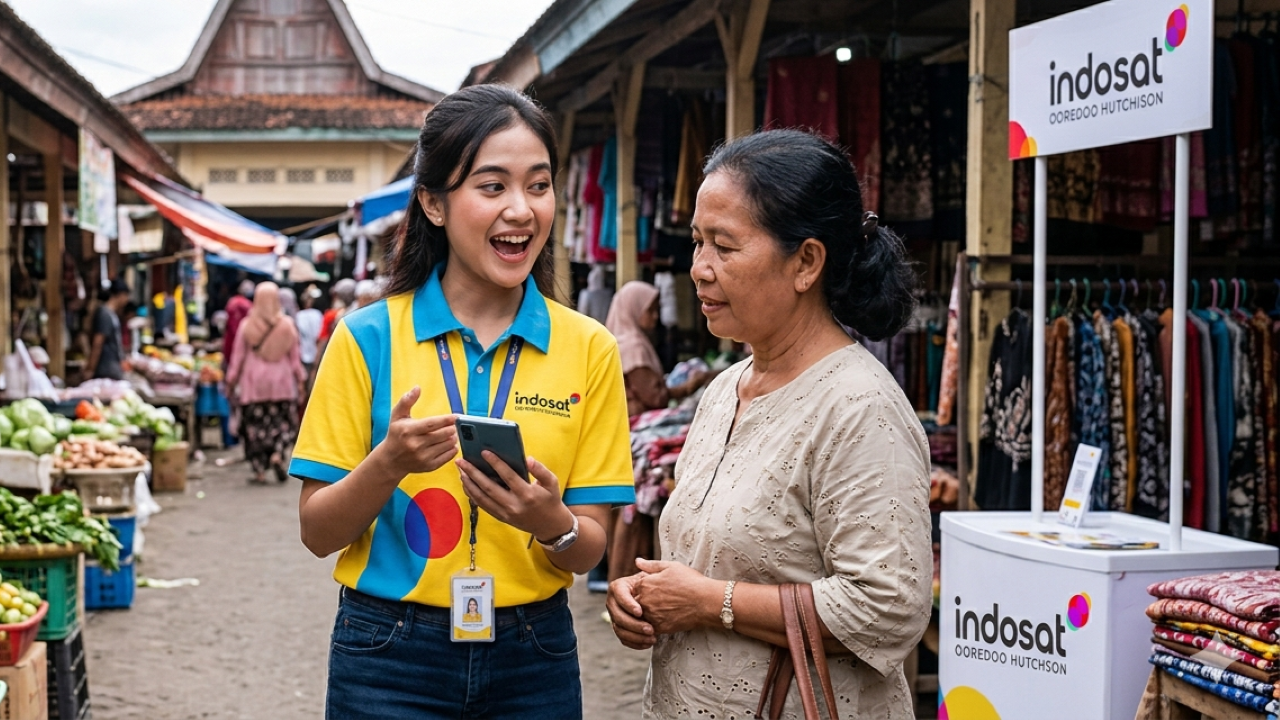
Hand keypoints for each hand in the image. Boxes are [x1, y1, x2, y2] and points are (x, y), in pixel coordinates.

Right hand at [376, 387, 457, 478]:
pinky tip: (450, 443)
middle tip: (455, 425)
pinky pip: (447, 456)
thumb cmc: (396, 434)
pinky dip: (452, 449)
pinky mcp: (428, 466)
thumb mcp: (397, 416)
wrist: (390, 460)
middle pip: (442, 435)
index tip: (456, 416)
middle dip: (451, 429)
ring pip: (446, 445)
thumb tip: (417, 388)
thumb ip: (407, 401)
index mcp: (408, 431)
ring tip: (452, 433)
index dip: (446, 420)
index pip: (431, 424)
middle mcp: (415, 445)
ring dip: (452, 438)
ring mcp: (422, 457)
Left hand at [456, 453, 571, 540]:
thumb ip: (540, 470)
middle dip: (473, 473)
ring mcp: (505, 514)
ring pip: (482, 498)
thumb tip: (528, 459)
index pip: (508, 476)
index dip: (495, 463)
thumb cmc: (550, 500)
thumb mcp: (552, 483)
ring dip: (469, 484)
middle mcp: (514, 506)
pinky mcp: (501, 518)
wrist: (550, 526)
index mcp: (527, 495)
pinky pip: (483, 505)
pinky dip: (472, 494)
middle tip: (461, 461)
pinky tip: (466, 483)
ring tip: (460, 470)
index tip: (484, 452)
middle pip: (489, 488)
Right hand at [607, 572, 655, 649]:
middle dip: (633, 624)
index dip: (628, 604)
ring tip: (652, 638)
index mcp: (619, 587)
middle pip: (617, 615)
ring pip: (620, 629)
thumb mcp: (658, 572)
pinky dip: (635, 643)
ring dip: (635, 636)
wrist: (662, 598)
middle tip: (650, 629)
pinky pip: (624, 639)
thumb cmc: (660, 584)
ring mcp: (615, 617)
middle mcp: (613, 602)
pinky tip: (648, 643)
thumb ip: (650, 566)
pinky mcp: (621, 629)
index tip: (641, 611)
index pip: (619, 594)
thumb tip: (638, 561)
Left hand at [631, 558, 719, 635]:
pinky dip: (656, 624)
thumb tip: (637, 561)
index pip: (635, 587)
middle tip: (663, 600)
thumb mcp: (672, 566)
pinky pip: (650, 628)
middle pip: (636, 603)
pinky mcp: (659, 628)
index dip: (645, 588)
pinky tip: (668, 618)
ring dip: (649, 614)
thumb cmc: (691, 582)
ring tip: (666, 609)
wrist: (706, 601)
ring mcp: (651, 615)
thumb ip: (651, 565)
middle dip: (645, 601)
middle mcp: (644, 600)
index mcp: (645, 584)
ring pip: (642, 616)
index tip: (656, 589)